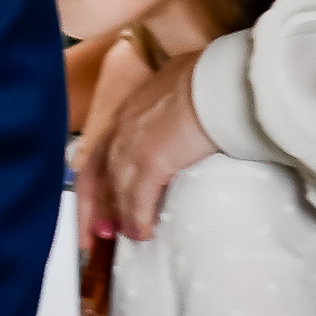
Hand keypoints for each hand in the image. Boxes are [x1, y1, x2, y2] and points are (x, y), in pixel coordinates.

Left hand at [76, 42, 211, 240]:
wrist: (220, 81)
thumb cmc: (209, 80)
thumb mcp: (177, 88)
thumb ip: (169, 105)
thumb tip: (181, 111)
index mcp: (128, 111)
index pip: (100, 151)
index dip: (96, 178)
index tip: (96, 199)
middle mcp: (123, 129)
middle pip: (97, 174)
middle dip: (95, 205)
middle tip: (97, 231)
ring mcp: (134, 145)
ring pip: (118, 189)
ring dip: (122, 216)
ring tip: (130, 235)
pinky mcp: (153, 162)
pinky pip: (139, 199)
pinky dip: (139, 218)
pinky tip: (143, 232)